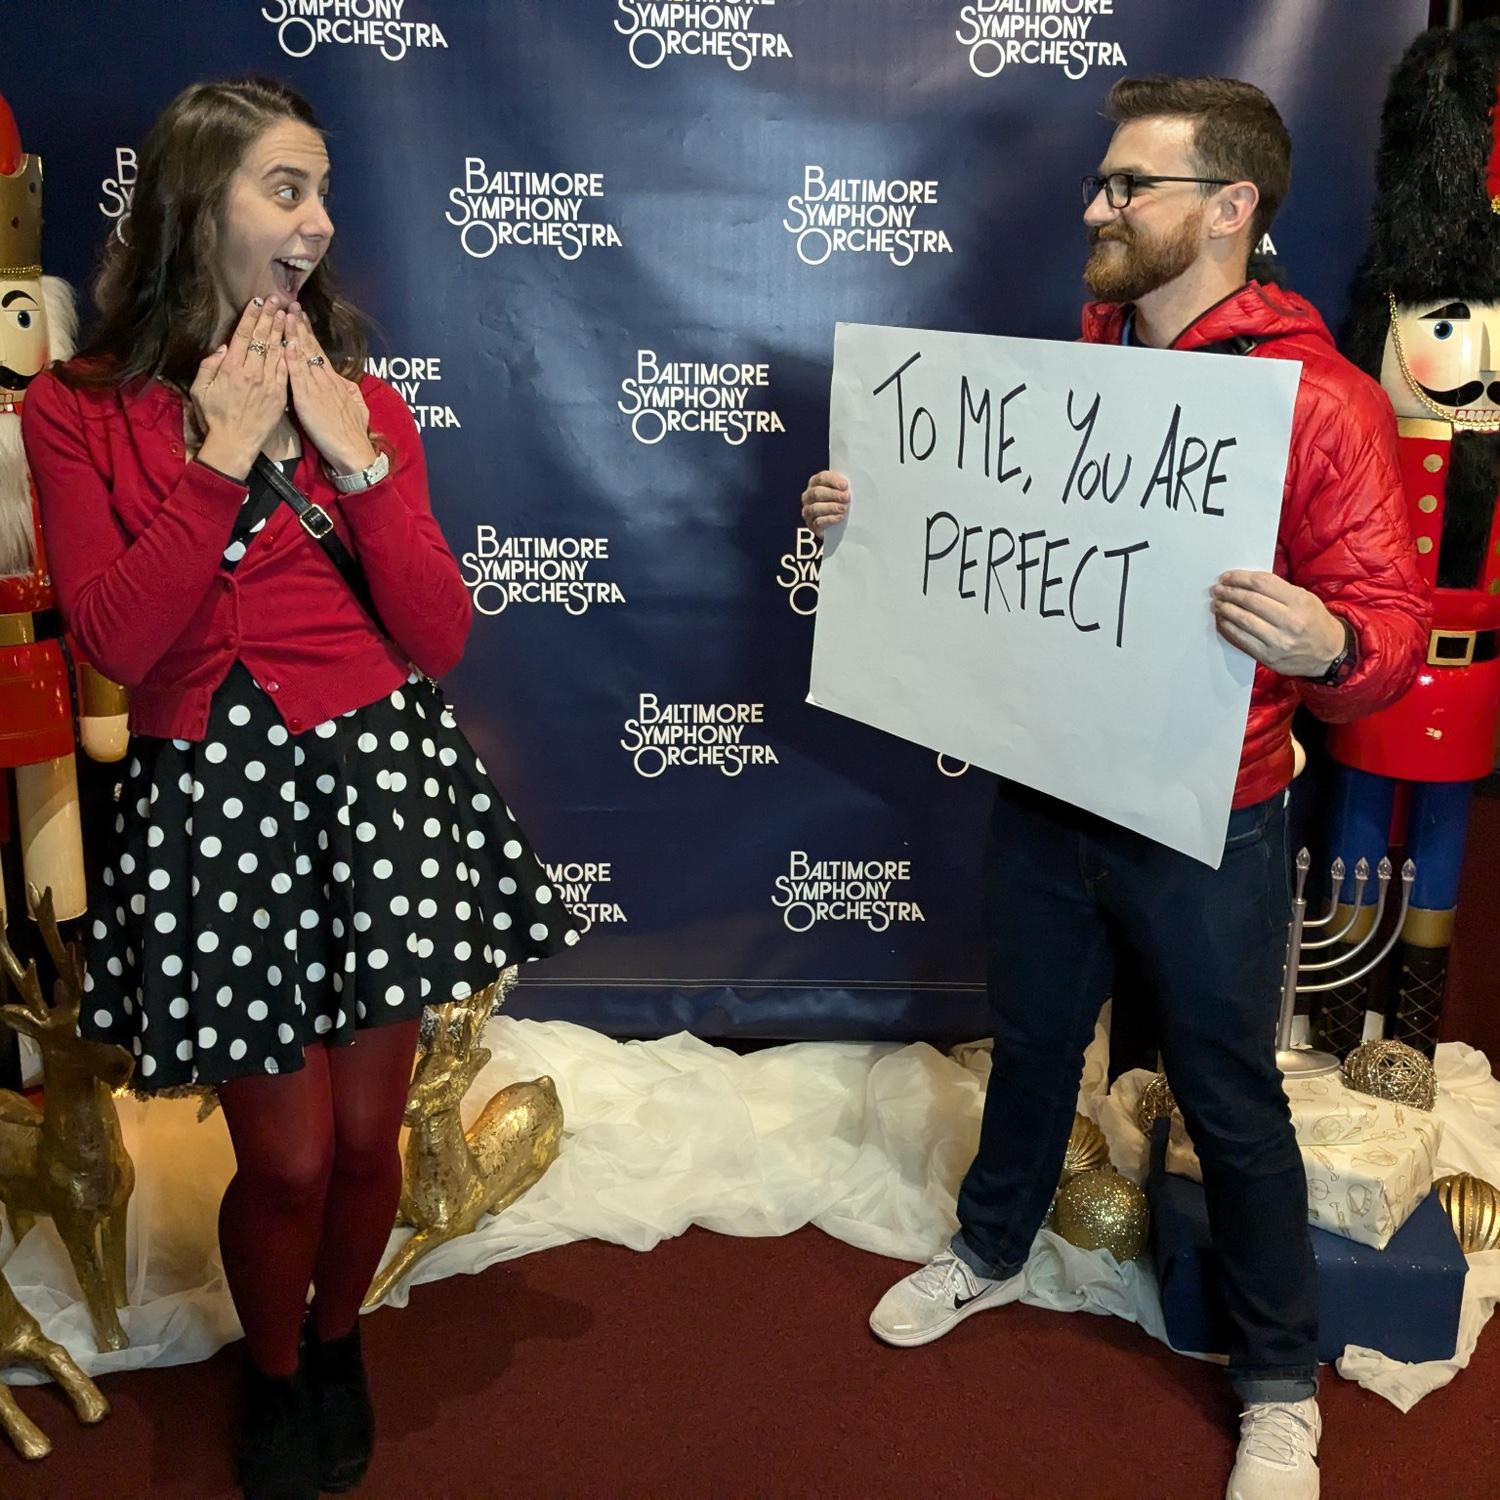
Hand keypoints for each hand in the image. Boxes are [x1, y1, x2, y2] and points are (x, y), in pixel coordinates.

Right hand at [191, 297, 288, 479]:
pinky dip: (290, 353)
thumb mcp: (200, 390)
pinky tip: (294, 340)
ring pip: (277, 350)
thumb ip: (209, 366)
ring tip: (288, 313)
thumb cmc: (214, 417)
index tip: (257, 301)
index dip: (251, 316)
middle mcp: (252, 372)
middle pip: (262, 338)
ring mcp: (268, 383)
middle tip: (277, 299)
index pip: (243, 335)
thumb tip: (223, 347)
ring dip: (283, 330)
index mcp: (231, 368)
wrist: (235, 443)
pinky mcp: (280, 395)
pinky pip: (286, 369)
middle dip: (269, 316)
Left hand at [285, 306, 376, 475]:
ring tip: (285, 314)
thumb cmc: (354, 435)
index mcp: (336, 382)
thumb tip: (345, 383)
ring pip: (303, 355)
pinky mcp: (307, 399)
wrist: (354, 452)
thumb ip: (348, 392)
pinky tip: (287, 342)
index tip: (301, 317)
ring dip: (293, 333)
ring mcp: (317, 388)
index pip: (319, 353)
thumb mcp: (357, 408)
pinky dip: (292, 357)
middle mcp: (326, 380)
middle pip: (310, 348)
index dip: (309, 334)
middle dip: (300, 325)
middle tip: (291, 304)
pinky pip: (297, 374)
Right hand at [801, 470, 849, 533]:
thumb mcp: (841, 490)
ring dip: (831, 507)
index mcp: (815, 483)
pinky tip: (839, 517)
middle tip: (846, 497)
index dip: (833, 481)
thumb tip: (850, 486)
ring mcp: (807, 511)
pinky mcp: (811, 525)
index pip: (821, 478)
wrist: (836, 524)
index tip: (845, 485)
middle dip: (833, 494)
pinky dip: (830, 519)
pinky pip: (818, 522)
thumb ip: (844, 485)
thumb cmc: (840, 501)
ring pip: (815, 508)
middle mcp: (808, 496)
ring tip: (844, 508)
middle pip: (817, 493)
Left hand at [1211, 570, 1347, 676]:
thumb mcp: (1305, 598)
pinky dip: (1228, 628)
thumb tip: (1245, 583)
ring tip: (1217, 604)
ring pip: (1244, 620)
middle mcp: (1290, 621)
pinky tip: (1223, 621)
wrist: (1330, 653)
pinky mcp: (1269, 657)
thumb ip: (1278, 590)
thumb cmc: (1314, 622)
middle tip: (1217, 590)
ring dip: (1226, 610)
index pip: (1262, 584)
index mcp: (1299, 601)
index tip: (1227, 577)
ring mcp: (1279, 641)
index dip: (1240, 578)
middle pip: (1250, 601)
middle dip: (1229, 593)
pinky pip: (1242, 640)